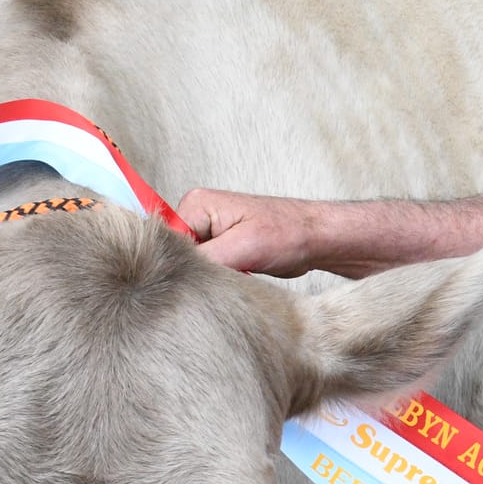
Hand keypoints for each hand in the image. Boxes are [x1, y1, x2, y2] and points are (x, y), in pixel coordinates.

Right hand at [174, 186, 313, 274]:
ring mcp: (208, 232)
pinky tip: (235, 280)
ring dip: (209, 277)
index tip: (201, 280)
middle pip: (177, 254)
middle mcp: (197, 215)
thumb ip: (205, 258)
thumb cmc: (288, 234)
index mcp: (196, 203)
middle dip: (196, 272)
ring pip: (192, 265)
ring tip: (234, 276)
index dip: (180, 265)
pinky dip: (218, 279)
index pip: (167, 241)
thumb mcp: (244, 247)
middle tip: (221, 280)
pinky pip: (206, 269)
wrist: (315, 240)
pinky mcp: (220, 248)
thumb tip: (176, 275)